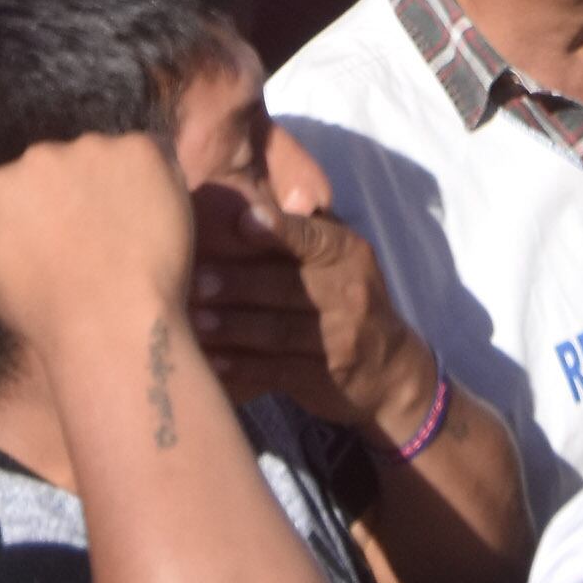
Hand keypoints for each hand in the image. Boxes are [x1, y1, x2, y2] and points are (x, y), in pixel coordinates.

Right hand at [0, 131, 195, 335]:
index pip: (23, 185)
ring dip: (115, 184)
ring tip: (131, 233)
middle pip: (63, 165)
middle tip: (103, 235)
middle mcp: (37, 157)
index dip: (48, 212)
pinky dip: (155, 181)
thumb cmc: (48, 316)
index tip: (67, 239)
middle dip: (79, 192)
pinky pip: (148, 156)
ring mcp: (89, 149)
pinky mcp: (136, 150)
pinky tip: (154, 220)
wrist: (109, 321)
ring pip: (105, 158)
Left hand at [186, 130, 439, 439]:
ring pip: (278, 330)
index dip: (280, 230)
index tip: (244, 221)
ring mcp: (341, 339)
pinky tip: (213, 361)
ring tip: (194, 320)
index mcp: (349, 254)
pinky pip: (277, 370)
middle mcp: (350, 293)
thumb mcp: (338, 259)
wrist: (388, 368)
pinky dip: (242, 366)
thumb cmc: (344, 299)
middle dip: (238, 282)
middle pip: (287, 285)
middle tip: (195, 278)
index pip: (314, 238)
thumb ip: (302, 233)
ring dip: (232, 325)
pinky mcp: (325, 378)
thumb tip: (243, 205)